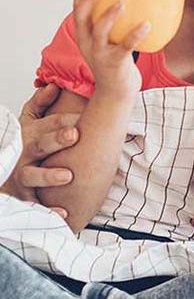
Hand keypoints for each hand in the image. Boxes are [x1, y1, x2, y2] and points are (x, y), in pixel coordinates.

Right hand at [0, 84, 78, 212]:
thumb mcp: (27, 123)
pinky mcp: (23, 197)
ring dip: (49, 176)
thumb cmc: (22, 146)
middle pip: (39, 145)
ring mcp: (21, 177)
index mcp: (29, 135)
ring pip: (32, 176)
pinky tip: (65, 212)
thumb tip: (53, 85)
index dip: (63, 120)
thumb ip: (39, 105)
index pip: (47, 124)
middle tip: (74, 134)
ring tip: (67, 176)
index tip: (81, 116)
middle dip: (55, 139)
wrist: (3, 173)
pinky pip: (36, 206)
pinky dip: (50, 210)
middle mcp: (24, 154)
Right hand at [71, 0, 147, 95]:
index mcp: (85, 36)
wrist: (116, 93)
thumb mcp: (108, 42)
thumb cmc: (116, 63)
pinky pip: (125, 47)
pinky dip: (135, 35)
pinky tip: (146, 25)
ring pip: (99, 32)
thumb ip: (113, 26)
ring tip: (121, 3)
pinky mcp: (115, 64)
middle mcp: (88, 44)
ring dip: (108, 16)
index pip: (77, 10)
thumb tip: (133, 2)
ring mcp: (100, 54)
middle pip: (82, 18)